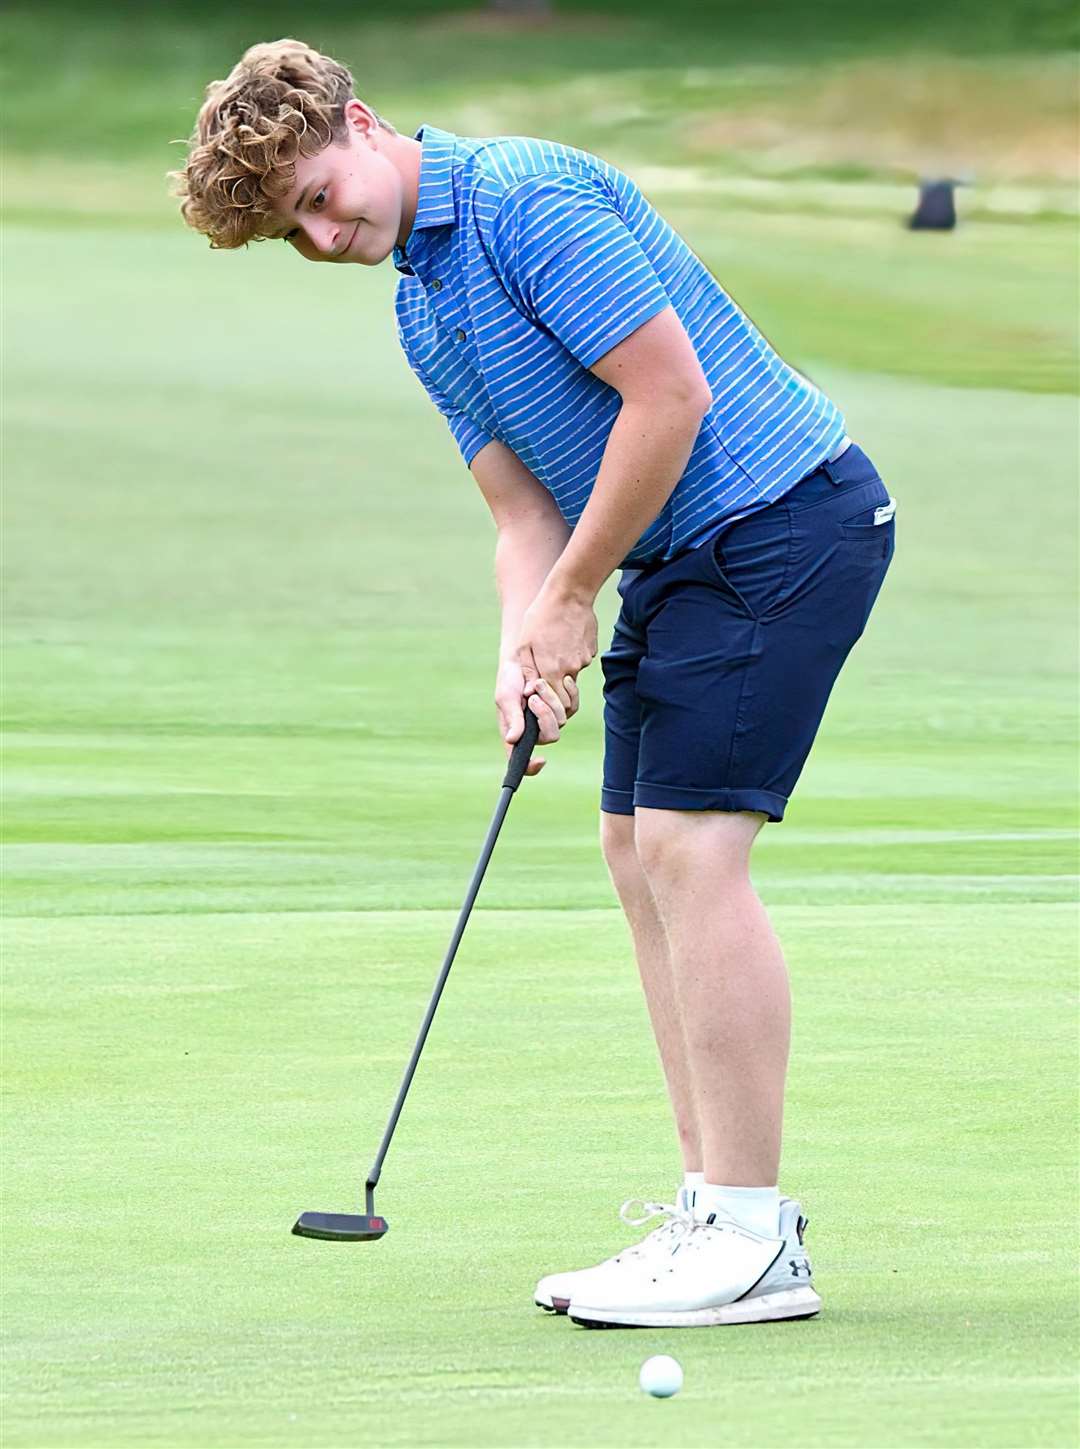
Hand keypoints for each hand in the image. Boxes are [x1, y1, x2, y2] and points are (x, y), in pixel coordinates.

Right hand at [495, 659, 567, 776]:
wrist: (524, 656)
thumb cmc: (509, 678)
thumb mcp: (506, 697)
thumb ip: (512, 718)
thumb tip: (513, 740)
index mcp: (517, 733)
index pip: (523, 761)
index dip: (531, 767)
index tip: (541, 760)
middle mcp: (535, 730)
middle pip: (551, 736)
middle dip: (544, 715)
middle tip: (533, 697)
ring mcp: (551, 718)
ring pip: (562, 719)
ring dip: (550, 698)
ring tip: (537, 682)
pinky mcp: (564, 705)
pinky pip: (572, 706)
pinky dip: (568, 692)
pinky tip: (560, 680)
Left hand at [515, 580, 597, 713]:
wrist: (569, 594)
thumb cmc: (541, 616)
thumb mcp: (525, 643)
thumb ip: (528, 671)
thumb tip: (529, 692)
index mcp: (552, 670)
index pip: (556, 702)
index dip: (549, 702)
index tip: (542, 694)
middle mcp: (571, 669)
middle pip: (567, 692)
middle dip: (558, 689)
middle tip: (548, 672)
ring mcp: (584, 659)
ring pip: (573, 673)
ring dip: (565, 667)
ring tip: (555, 645)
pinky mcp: (592, 650)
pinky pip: (581, 660)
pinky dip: (574, 655)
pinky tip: (566, 638)